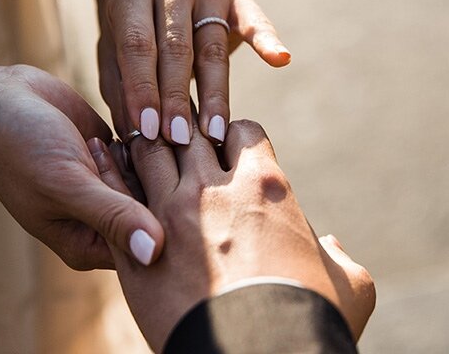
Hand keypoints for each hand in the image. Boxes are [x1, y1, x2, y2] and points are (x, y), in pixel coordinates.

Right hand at [0, 64, 164, 269]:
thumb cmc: (21, 147)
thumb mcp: (67, 183)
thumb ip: (113, 217)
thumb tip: (156, 254)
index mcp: (87, 245)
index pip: (146, 246)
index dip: (152, 216)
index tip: (122, 181)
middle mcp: (102, 222)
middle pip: (156, 214)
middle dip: (148, 182)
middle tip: (104, 153)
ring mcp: (111, 188)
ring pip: (158, 184)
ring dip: (150, 159)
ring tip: (111, 139)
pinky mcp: (116, 156)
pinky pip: (151, 157)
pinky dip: (148, 141)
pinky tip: (129, 125)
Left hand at [89, 120, 374, 349]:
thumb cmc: (308, 321)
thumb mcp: (348, 286)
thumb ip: (339, 256)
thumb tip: (330, 245)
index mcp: (266, 186)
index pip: (244, 130)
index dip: (237, 136)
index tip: (230, 148)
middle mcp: (215, 189)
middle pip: (190, 132)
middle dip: (185, 126)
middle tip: (175, 125)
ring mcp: (170, 214)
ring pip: (147, 152)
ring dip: (144, 139)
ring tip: (137, 133)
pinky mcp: (135, 246)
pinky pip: (113, 192)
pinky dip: (106, 166)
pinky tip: (99, 150)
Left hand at [98, 0, 289, 145]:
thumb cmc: (129, 33)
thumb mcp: (112, 55)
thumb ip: (120, 89)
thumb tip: (136, 137)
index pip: (137, 46)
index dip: (143, 91)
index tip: (148, 132)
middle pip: (177, 48)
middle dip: (177, 99)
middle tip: (180, 140)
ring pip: (211, 47)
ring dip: (214, 95)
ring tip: (215, 133)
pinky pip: (254, 21)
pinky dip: (268, 40)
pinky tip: (280, 58)